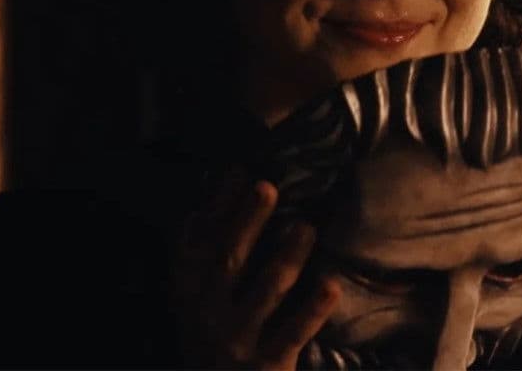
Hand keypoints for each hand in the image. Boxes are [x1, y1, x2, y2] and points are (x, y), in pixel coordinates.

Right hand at [172, 173, 340, 369]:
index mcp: (190, 292)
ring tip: (306, 227)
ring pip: (266, 292)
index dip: (217, 207)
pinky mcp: (268, 362)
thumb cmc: (216, 336)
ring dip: (287, 257)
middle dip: (246, 222)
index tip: (240, 170)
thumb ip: (205, 252)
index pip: (198, 243)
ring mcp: (238, 339)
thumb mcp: (197, 298)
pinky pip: (294, 331)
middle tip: (267, 186)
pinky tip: (331, 286)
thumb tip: (217, 189)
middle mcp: (208, 314)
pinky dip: (313, 309)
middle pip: (229, 261)